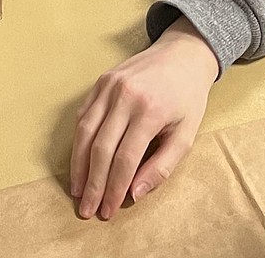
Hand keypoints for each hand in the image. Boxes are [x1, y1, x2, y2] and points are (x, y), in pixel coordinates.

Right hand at [70, 18, 218, 220]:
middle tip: (86, 209)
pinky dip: (78, 139)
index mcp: (150, 111)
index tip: (107, 211)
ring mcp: (109, 85)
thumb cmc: (188, 98)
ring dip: (78, 164)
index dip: (113, 188)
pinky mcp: (101, 80)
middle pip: (101, 147)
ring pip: (85, 130)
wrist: (182, 54)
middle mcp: (125, 96)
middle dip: (92, 183)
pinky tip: (79, 159)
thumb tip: (134, 194)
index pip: (125, 159)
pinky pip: (83, 113)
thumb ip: (161, 167)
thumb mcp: (186, 135)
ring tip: (77, 189)